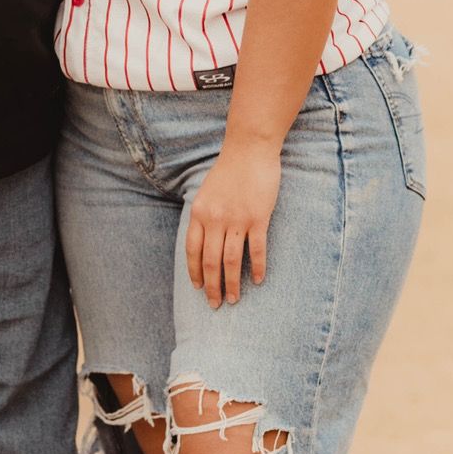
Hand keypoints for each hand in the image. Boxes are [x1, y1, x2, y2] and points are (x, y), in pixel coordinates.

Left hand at [186, 140, 281, 306]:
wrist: (249, 149)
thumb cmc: (229, 170)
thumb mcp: (206, 192)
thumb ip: (204, 216)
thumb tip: (204, 241)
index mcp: (199, 213)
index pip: (192, 251)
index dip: (195, 272)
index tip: (199, 288)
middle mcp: (215, 219)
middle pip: (210, 261)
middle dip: (212, 286)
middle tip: (216, 304)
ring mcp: (237, 219)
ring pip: (232, 261)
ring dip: (232, 283)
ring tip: (234, 299)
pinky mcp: (258, 218)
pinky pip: (257, 249)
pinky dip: (258, 267)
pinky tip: (259, 280)